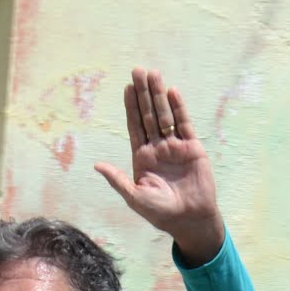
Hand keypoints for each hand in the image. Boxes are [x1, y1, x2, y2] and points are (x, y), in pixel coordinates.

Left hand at [93, 67, 222, 263]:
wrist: (189, 219)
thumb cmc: (160, 212)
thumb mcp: (135, 197)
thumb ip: (118, 180)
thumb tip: (97, 165)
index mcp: (142, 157)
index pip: (135, 126)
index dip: (131, 107)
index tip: (126, 87)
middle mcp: (158, 148)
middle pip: (149, 115)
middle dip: (143, 94)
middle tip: (138, 70)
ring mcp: (175, 146)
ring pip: (165, 115)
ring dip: (159, 95)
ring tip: (154, 74)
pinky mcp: (192, 148)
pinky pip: (184, 124)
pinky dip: (179, 108)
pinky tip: (172, 92)